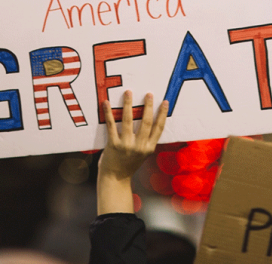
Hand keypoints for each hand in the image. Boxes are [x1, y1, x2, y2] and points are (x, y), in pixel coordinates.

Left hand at [97, 91, 168, 213]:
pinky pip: (111, 125)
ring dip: (128, 104)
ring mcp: (126, 145)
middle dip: (148, 106)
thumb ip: (146, 140)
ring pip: (128, 120)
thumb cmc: (128, 164)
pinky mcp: (113, 145)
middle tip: (148, 94)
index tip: (165, 102)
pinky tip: (106, 103)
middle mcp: (139, 146)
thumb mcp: (142, 154)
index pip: (159, 128)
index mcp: (149, 148)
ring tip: (128, 92)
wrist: (115, 179)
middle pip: (146, 122)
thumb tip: (148, 119)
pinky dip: (108, 113)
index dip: (163, 114)